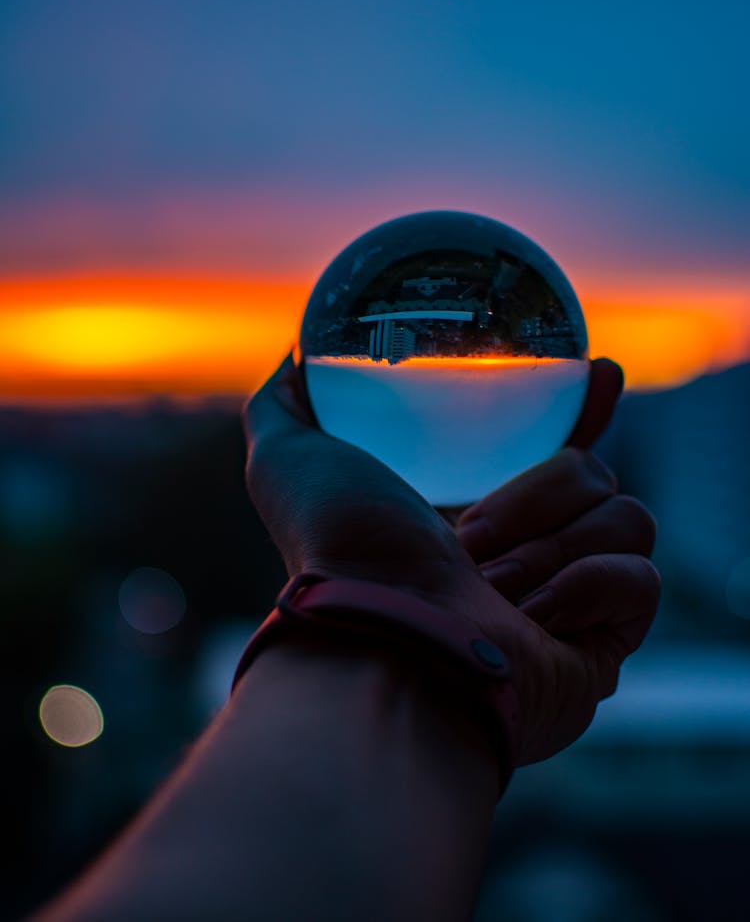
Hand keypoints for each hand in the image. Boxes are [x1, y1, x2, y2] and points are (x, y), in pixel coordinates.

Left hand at [243, 354, 658, 764]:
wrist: (382, 644)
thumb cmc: (337, 553)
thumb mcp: (290, 460)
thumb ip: (286, 405)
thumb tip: (299, 355)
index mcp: (478, 516)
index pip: (560, 446)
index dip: (588, 410)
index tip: (599, 372)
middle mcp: (530, 556)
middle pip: (594, 470)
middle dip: (531, 496)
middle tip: (467, 540)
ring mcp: (573, 600)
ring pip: (625, 516)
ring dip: (548, 547)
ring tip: (488, 587)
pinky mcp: (606, 644)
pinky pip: (641, 577)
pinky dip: (585, 586)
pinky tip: (533, 618)